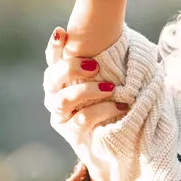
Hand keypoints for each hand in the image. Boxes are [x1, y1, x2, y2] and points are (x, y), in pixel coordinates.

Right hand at [43, 27, 126, 180]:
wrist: (114, 149)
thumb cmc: (113, 109)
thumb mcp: (111, 83)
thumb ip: (110, 65)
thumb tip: (128, 41)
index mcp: (63, 78)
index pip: (54, 58)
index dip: (55, 45)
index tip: (62, 31)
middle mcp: (55, 95)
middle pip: (52, 77)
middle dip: (71, 67)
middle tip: (95, 65)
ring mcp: (60, 115)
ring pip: (64, 99)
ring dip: (87, 90)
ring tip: (110, 88)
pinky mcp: (70, 132)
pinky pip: (82, 119)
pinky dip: (102, 110)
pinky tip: (120, 107)